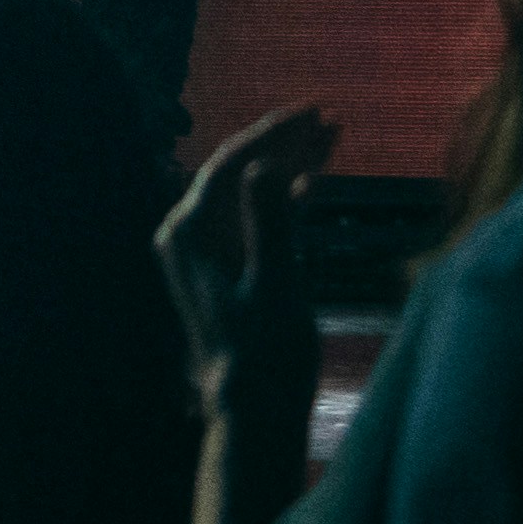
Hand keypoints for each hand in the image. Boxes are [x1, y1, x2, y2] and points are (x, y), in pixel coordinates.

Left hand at [158, 102, 336, 523]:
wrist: (254, 411)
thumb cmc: (265, 355)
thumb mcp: (275, 285)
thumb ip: (269, 222)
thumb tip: (264, 165)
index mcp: (188, 234)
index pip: (230, 165)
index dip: (272, 135)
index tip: (312, 112)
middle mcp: (189, 237)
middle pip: (240, 173)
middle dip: (285, 145)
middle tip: (330, 120)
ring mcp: (208, 253)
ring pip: (252, 194)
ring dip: (291, 167)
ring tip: (334, 138)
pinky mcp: (229, 270)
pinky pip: (257, 221)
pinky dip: (286, 201)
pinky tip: (313, 183)